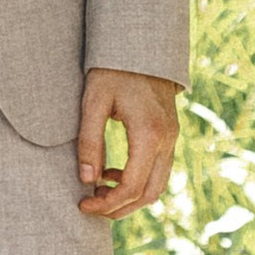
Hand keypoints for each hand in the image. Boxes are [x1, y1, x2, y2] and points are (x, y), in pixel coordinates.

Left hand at [76, 66, 176, 221]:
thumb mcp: (93, 102)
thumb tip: (86, 180)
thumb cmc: (112, 70)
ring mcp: (172, 138)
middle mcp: (167, 140)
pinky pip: (159, 170)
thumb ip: (89, 142)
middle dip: (119, 208)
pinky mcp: (170, 135)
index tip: (82, 205)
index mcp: (149, 134)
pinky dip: (138, 182)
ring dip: (130, 197)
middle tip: (90, 207)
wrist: (141, 46)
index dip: (107, 203)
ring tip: (98, 192)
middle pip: (149, 194)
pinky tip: (113, 174)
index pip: (132, 186)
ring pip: (157, 186)